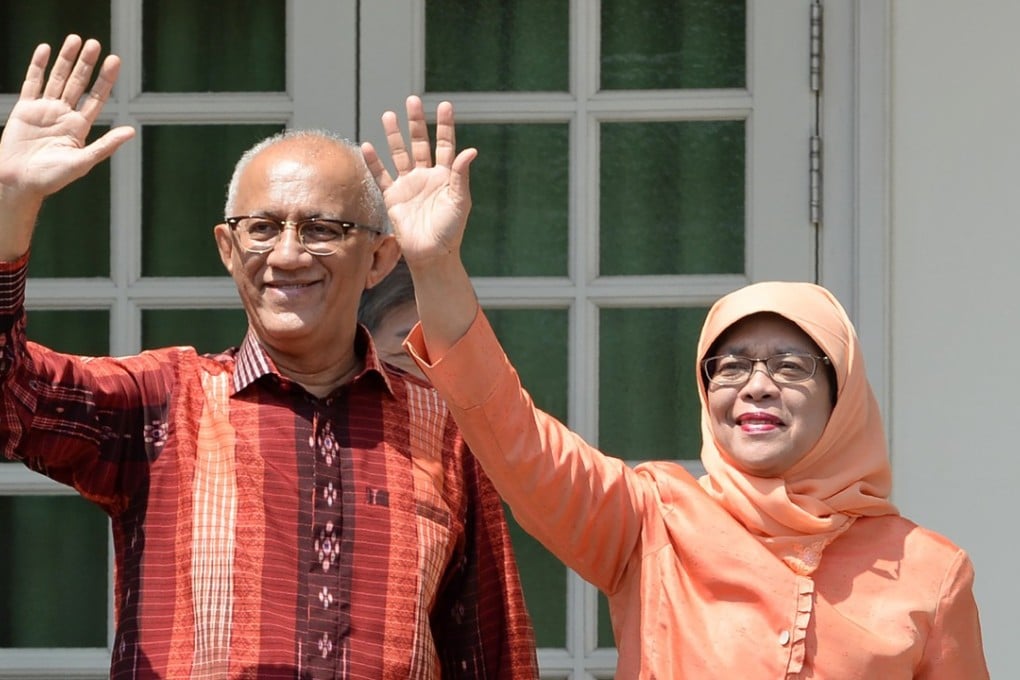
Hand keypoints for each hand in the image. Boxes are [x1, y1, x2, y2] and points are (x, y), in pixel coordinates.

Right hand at [0, 35, 134, 204]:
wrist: (20, 181)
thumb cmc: (52, 178)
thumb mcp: (83, 162)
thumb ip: (106, 145)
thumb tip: (132, 132)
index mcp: (79, 127)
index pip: (96, 97)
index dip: (105, 79)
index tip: (115, 61)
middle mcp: (64, 115)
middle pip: (78, 83)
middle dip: (87, 64)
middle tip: (95, 43)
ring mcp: (44, 110)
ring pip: (57, 78)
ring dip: (66, 59)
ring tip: (75, 40)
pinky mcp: (25, 109)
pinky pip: (32, 82)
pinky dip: (37, 66)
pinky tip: (45, 50)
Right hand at [362, 95, 476, 265]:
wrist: (432, 254)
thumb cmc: (450, 231)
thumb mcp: (460, 201)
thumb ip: (460, 175)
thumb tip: (470, 150)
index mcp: (445, 176)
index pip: (445, 144)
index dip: (445, 125)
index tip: (445, 105)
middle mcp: (426, 177)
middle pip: (420, 143)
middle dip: (416, 123)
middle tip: (412, 100)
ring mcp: (408, 185)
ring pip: (400, 154)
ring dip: (394, 136)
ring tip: (388, 115)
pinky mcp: (393, 197)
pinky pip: (381, 176)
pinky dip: (374, 162)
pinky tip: (368, 146)